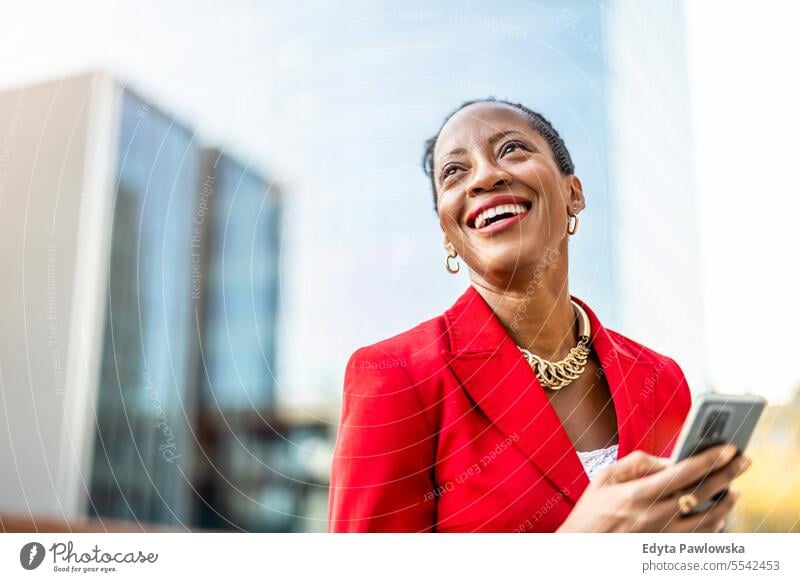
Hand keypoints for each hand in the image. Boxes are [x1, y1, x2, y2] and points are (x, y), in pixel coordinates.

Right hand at [557, 444, 751, 531]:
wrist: (581, 547)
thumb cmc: (592, 510)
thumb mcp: (605, 477)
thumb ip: (637, 463)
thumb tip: (668, 460)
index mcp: (638, 494)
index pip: (684, 473)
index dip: (709, 459)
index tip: (728, 448)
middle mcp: (654, 516)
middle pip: (701, 493)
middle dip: (726, 474)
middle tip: (744, 461)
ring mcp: (661, 536)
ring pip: (705, 520)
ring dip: (725, 503)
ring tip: (734, 490)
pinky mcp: (664, 548)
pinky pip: (697, 538)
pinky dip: (712, 526)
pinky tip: (719, 515)